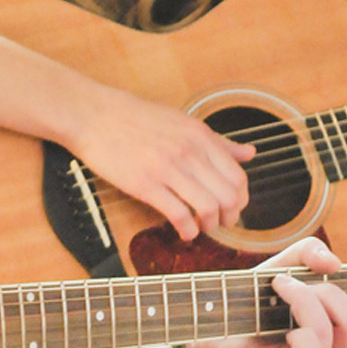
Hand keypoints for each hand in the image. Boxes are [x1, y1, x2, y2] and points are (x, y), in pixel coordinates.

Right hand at [73, 86, 255, 241]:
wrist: (96, 115)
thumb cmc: (138, 118)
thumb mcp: (184, 123)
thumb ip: (218, 142)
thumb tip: (250, 153)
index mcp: (201, 136)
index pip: (237, 176)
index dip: (241, 200)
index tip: (234, 209)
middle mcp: (190, 152)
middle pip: (228, 195)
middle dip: (229, 216)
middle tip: (221, 224)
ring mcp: (168, 168)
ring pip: (208, 207)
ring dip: (210, 225)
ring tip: (202, 228)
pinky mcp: (145, 184)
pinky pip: (178, 214)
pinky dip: (187, 230)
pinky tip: (184, 232)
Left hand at [186, 239, 346, 347]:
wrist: (213, 329)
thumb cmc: (249, 304)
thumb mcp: (284, 266)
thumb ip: (310, 253)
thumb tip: (334, 263)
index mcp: (338, 336)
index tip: (332, 287)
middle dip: (330, 292)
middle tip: (295, 286)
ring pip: (342, 330)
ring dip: (307, 300)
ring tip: (280, 292)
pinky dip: (298, 327)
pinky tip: (280, 330)